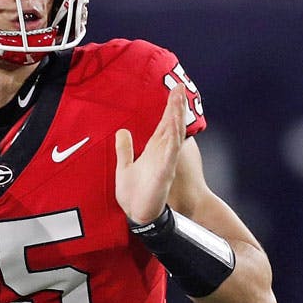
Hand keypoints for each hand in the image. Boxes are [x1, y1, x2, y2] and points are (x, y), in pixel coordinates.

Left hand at [115, 83, 186, 223]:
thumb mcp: (124, 166)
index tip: (176, 90)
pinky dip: (172, 143)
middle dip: (176, 106)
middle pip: (172, 125)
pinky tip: (173, 130)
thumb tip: (122, 131)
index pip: (164, 124)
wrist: (137, 214)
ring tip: (178, 101)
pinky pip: (169, 156)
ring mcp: (165, 163)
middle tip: (180, 87)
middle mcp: (163, 154)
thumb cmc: (133, 193)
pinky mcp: (163, 174)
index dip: (171, 107)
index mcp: (155, 150)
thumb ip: (124, 149)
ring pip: (173, 136)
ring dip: (176, 119)